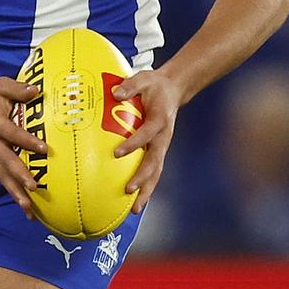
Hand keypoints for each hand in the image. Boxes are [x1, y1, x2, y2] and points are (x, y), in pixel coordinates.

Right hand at [0, 77, 46, 220]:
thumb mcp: (2, 86)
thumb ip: (18, 89)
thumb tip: (36, 91)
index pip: (12, 134)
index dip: (27, 141)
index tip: (44, 149)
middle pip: (5, 161)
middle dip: (20, 175)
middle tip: (35, 187)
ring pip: (2, 176)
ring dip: (15, 192)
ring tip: (28, 209)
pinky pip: (2, 178)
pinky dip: (13, 193)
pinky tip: (26, 208)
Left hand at [111, 69, 180, 213]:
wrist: (173, 89)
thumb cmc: (155, 85)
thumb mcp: (143, 79)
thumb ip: (130, 86)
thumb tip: (115, 94)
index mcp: (160, 119)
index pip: (146, 134)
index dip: (133, 144)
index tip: (117, 152)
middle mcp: (163, 136)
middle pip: (155, 162)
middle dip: (143, 178)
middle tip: (128, 190)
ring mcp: (162, 145)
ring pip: (156, 172)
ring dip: (146, 190)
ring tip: (134, 209)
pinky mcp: (158, 149)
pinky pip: (153, 170)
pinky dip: (146, 185)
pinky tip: (135, 199)